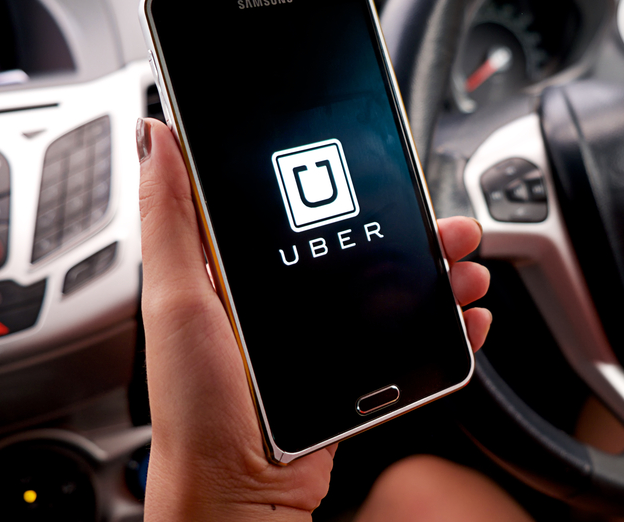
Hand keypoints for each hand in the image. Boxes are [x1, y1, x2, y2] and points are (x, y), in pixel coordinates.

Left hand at [136, 117, 492, 520]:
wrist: (239, 494)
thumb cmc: (196, 410)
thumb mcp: (177, 302)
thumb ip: (170, 219)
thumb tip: (157, 137)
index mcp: (237, 270)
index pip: (297, 204)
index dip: (344, 179)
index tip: (383, 166)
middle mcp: (282, 296)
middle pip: (359, 242)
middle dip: (412, 229)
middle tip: (446, 225)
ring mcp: (320, 334)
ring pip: (392, 286)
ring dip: (438, 274)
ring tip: (465, 272)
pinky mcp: (348, 370)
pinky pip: (404, 336)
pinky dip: (441, 326)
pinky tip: (465, 319)